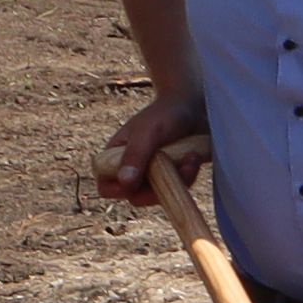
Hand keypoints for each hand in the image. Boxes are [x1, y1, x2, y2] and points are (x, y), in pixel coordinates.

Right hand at [96, 88, 204, 210]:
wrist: (195, 106)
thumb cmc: (165, 113)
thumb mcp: (148, 132)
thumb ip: (136, 155)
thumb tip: (125, 182)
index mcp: (117, 156)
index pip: (106, 186)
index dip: (118, 189)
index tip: (138, 182)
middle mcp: (133, 168)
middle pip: (136, 197)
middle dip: (157, 188)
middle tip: (173, 170)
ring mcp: (154, 174)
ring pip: (160, 195)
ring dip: (177, 180)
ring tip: (190, 158)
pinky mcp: (174, 176)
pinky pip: (178, 189)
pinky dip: (188, 176)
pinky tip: (194, 158)